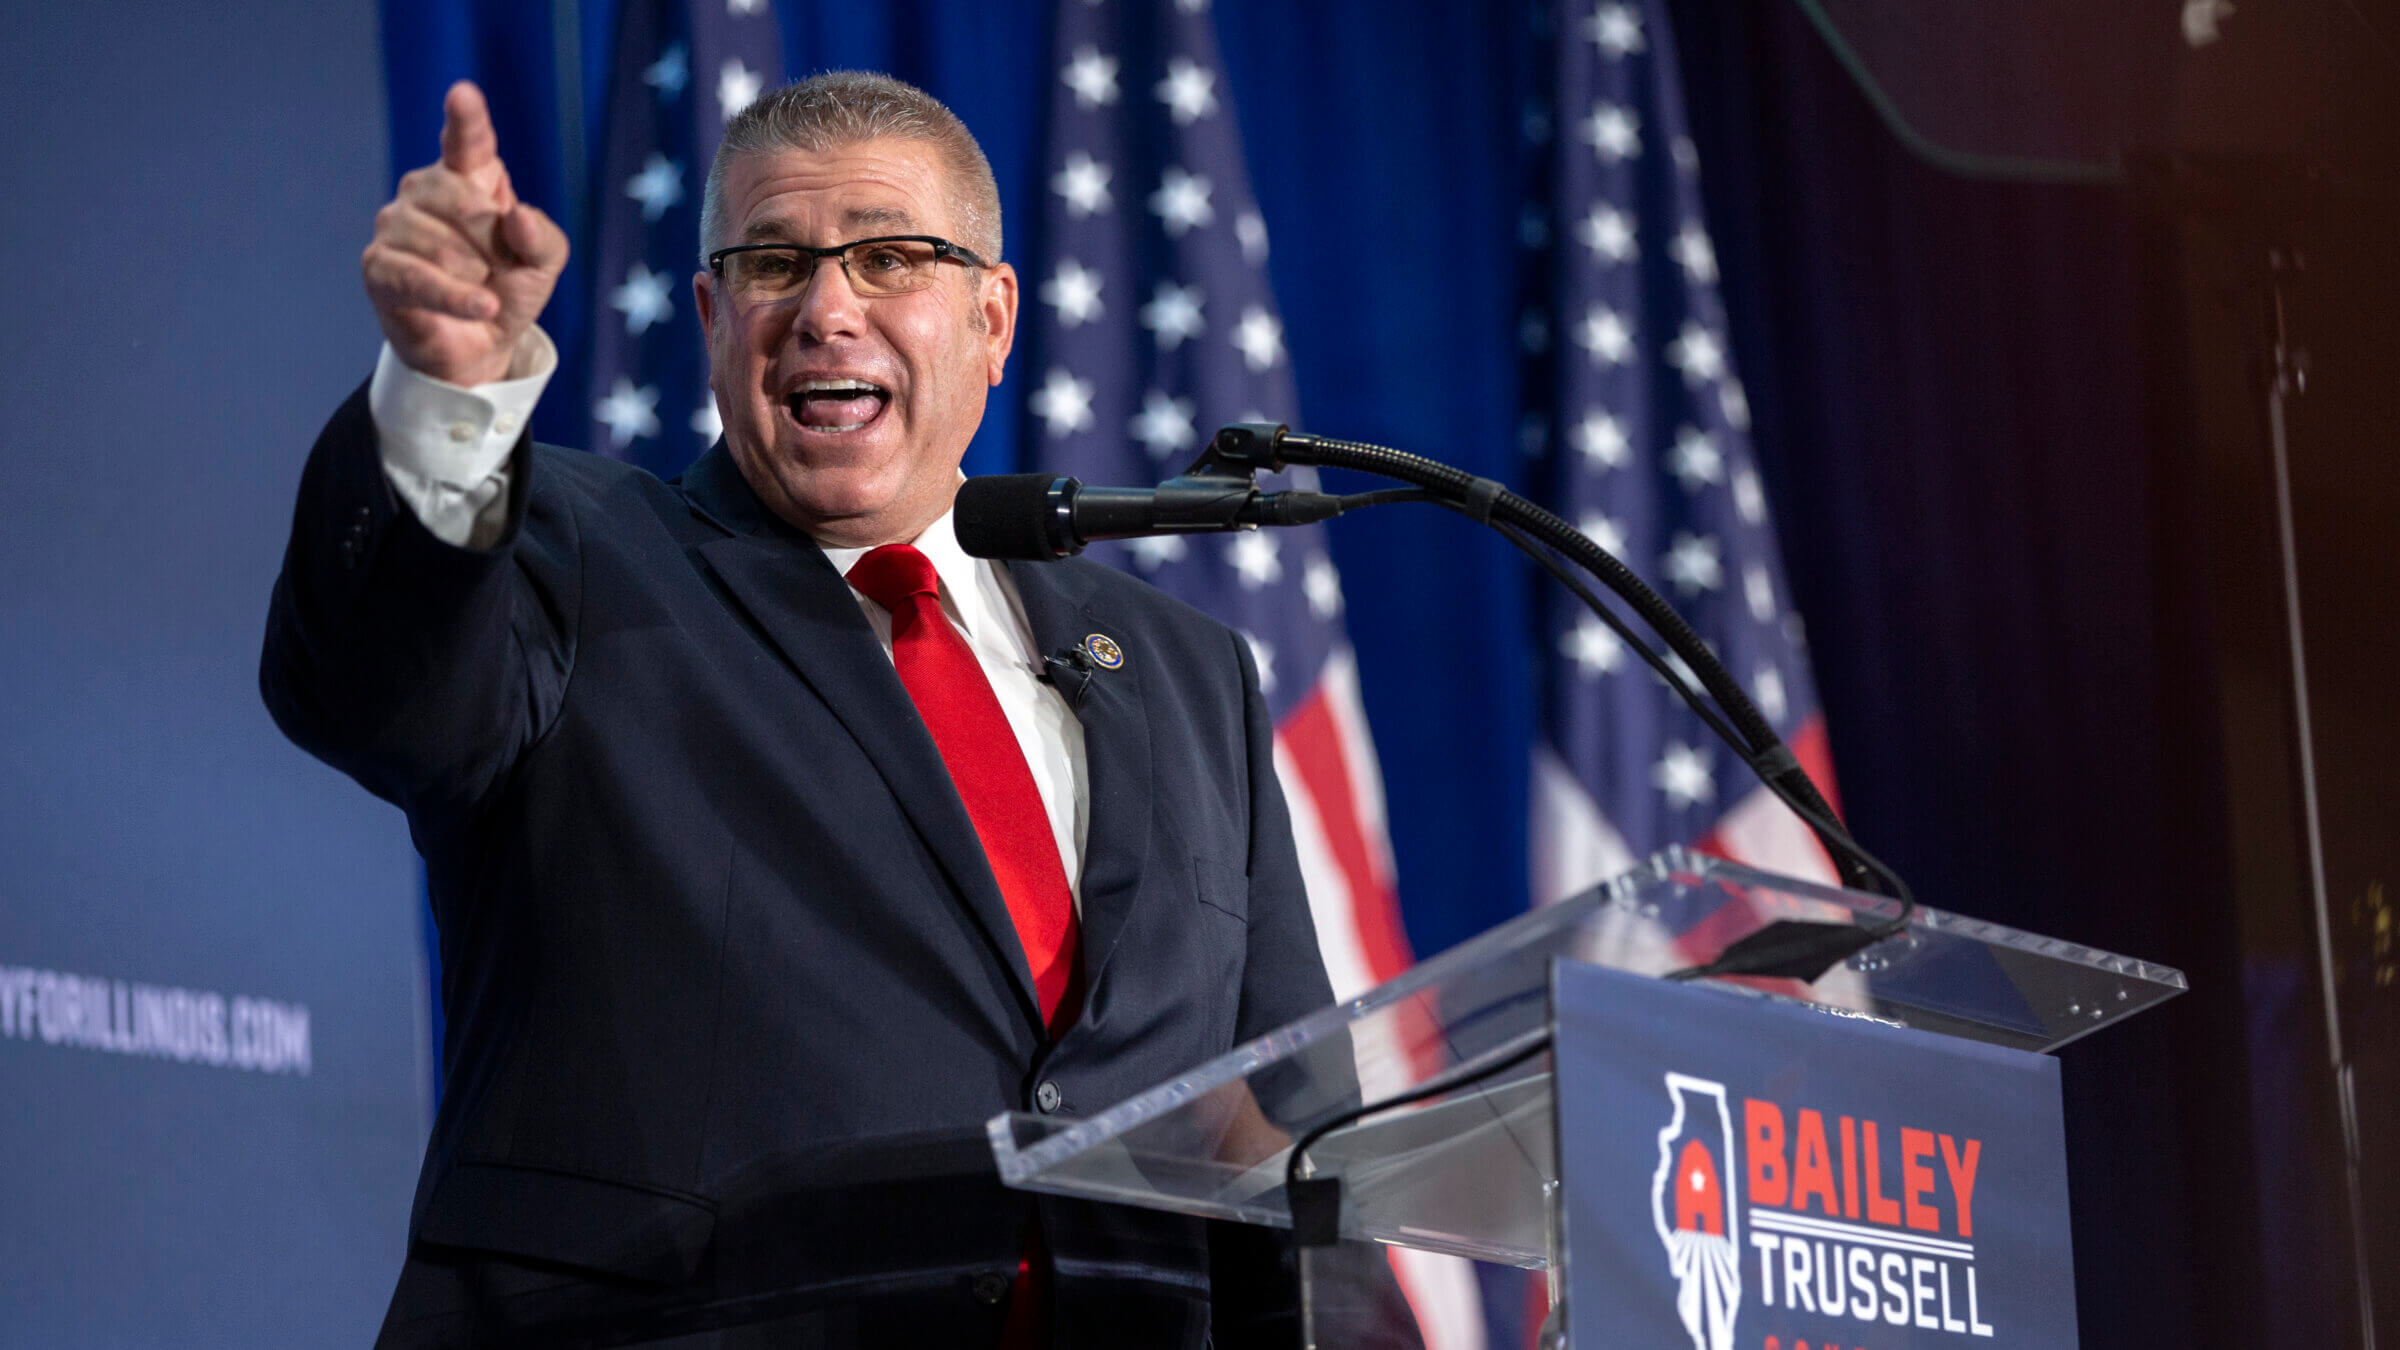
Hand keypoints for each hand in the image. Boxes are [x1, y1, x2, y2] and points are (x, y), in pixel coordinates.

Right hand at [362, 81, 568, 386]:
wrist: (480, 344)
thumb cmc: (508, 288)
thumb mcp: (544, 263)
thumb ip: (542, 237)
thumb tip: (515, 216)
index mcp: (468, 176)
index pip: (467, 140)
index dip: (465, 119)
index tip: (463, 94)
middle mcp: (424, 189)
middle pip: (465, 203)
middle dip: (494, 246)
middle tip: (499, 269)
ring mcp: (395, 224)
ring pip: (445, 246)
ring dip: (476, 277)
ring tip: (477, 289)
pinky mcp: (379, 266)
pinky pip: (420, 278)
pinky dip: (456, 297)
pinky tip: (483, 306)